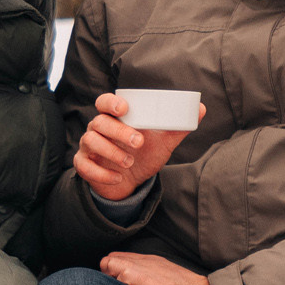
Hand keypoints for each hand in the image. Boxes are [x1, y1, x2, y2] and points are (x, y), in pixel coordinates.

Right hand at [74, 92, 203, 200]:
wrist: (130, 182)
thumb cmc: (143, 155)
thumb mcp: (162, 142)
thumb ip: (178, 127)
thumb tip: (200, 109)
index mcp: (114, 118)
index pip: (104, 102)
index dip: (111, 102)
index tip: (124, 108)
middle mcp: (97, 129)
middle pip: (99, 122)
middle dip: (119, 132)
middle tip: (139, 142)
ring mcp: (88, 147)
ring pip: (91, 142)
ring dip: (112, 153)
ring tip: (129, 162)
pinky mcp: (83, 165)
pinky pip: (86, 166)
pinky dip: (102, 173)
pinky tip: (118, 178)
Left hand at [100, 252, 224, 284]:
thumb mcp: (170, 282)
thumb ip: (153, 282)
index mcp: (151, 261)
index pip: (117, 259)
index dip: (112, 275)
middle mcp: (144, 260)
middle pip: (108, 260)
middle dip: (107, 277)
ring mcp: (143, 268)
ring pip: (108, 266)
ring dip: (110, 283)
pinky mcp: (142, 279)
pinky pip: (118, 278)